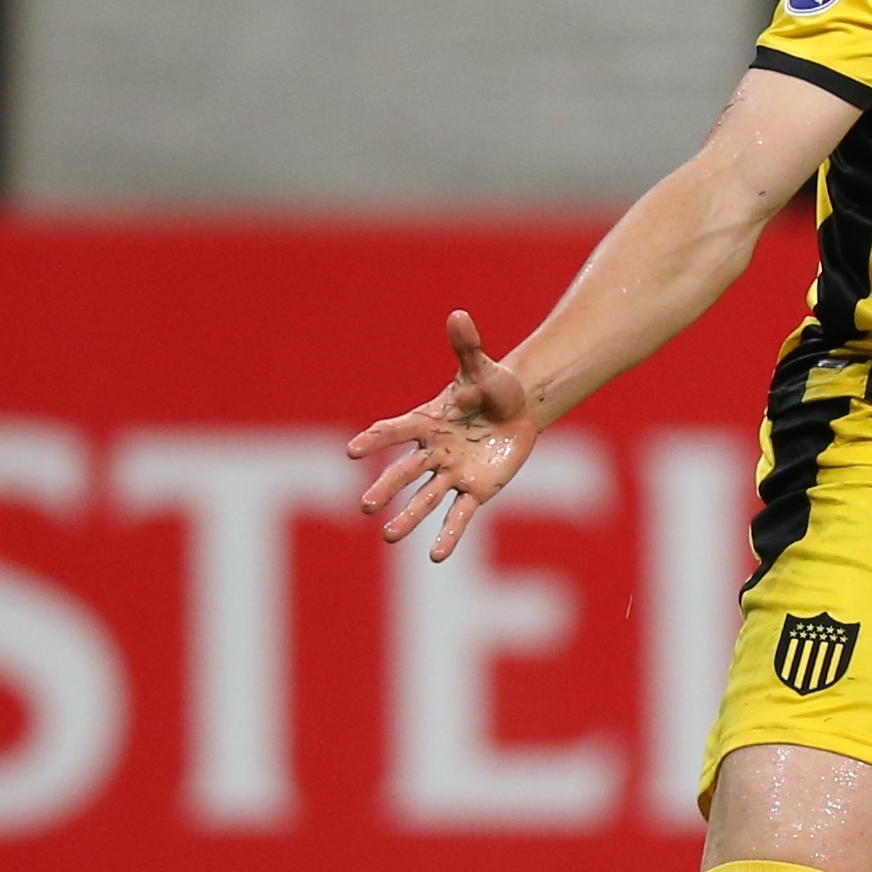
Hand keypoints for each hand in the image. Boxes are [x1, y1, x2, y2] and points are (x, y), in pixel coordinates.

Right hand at [348, 311, 539, 560]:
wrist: (518, 409)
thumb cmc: (494, 386)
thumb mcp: (482, 366)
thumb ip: (467, 346)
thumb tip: (458, 314)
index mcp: (428, 421)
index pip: (396, 431)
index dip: (376, 440)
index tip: (352, 450)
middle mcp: (434, 452)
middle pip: (405, 472)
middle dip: (386, 487)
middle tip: (365, 505)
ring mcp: (452, 474)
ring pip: (425, 498)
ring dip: (408, 518)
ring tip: (388, 536)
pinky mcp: (474, 490)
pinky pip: (458, 515)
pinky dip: (448, 535)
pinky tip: (435, 556)